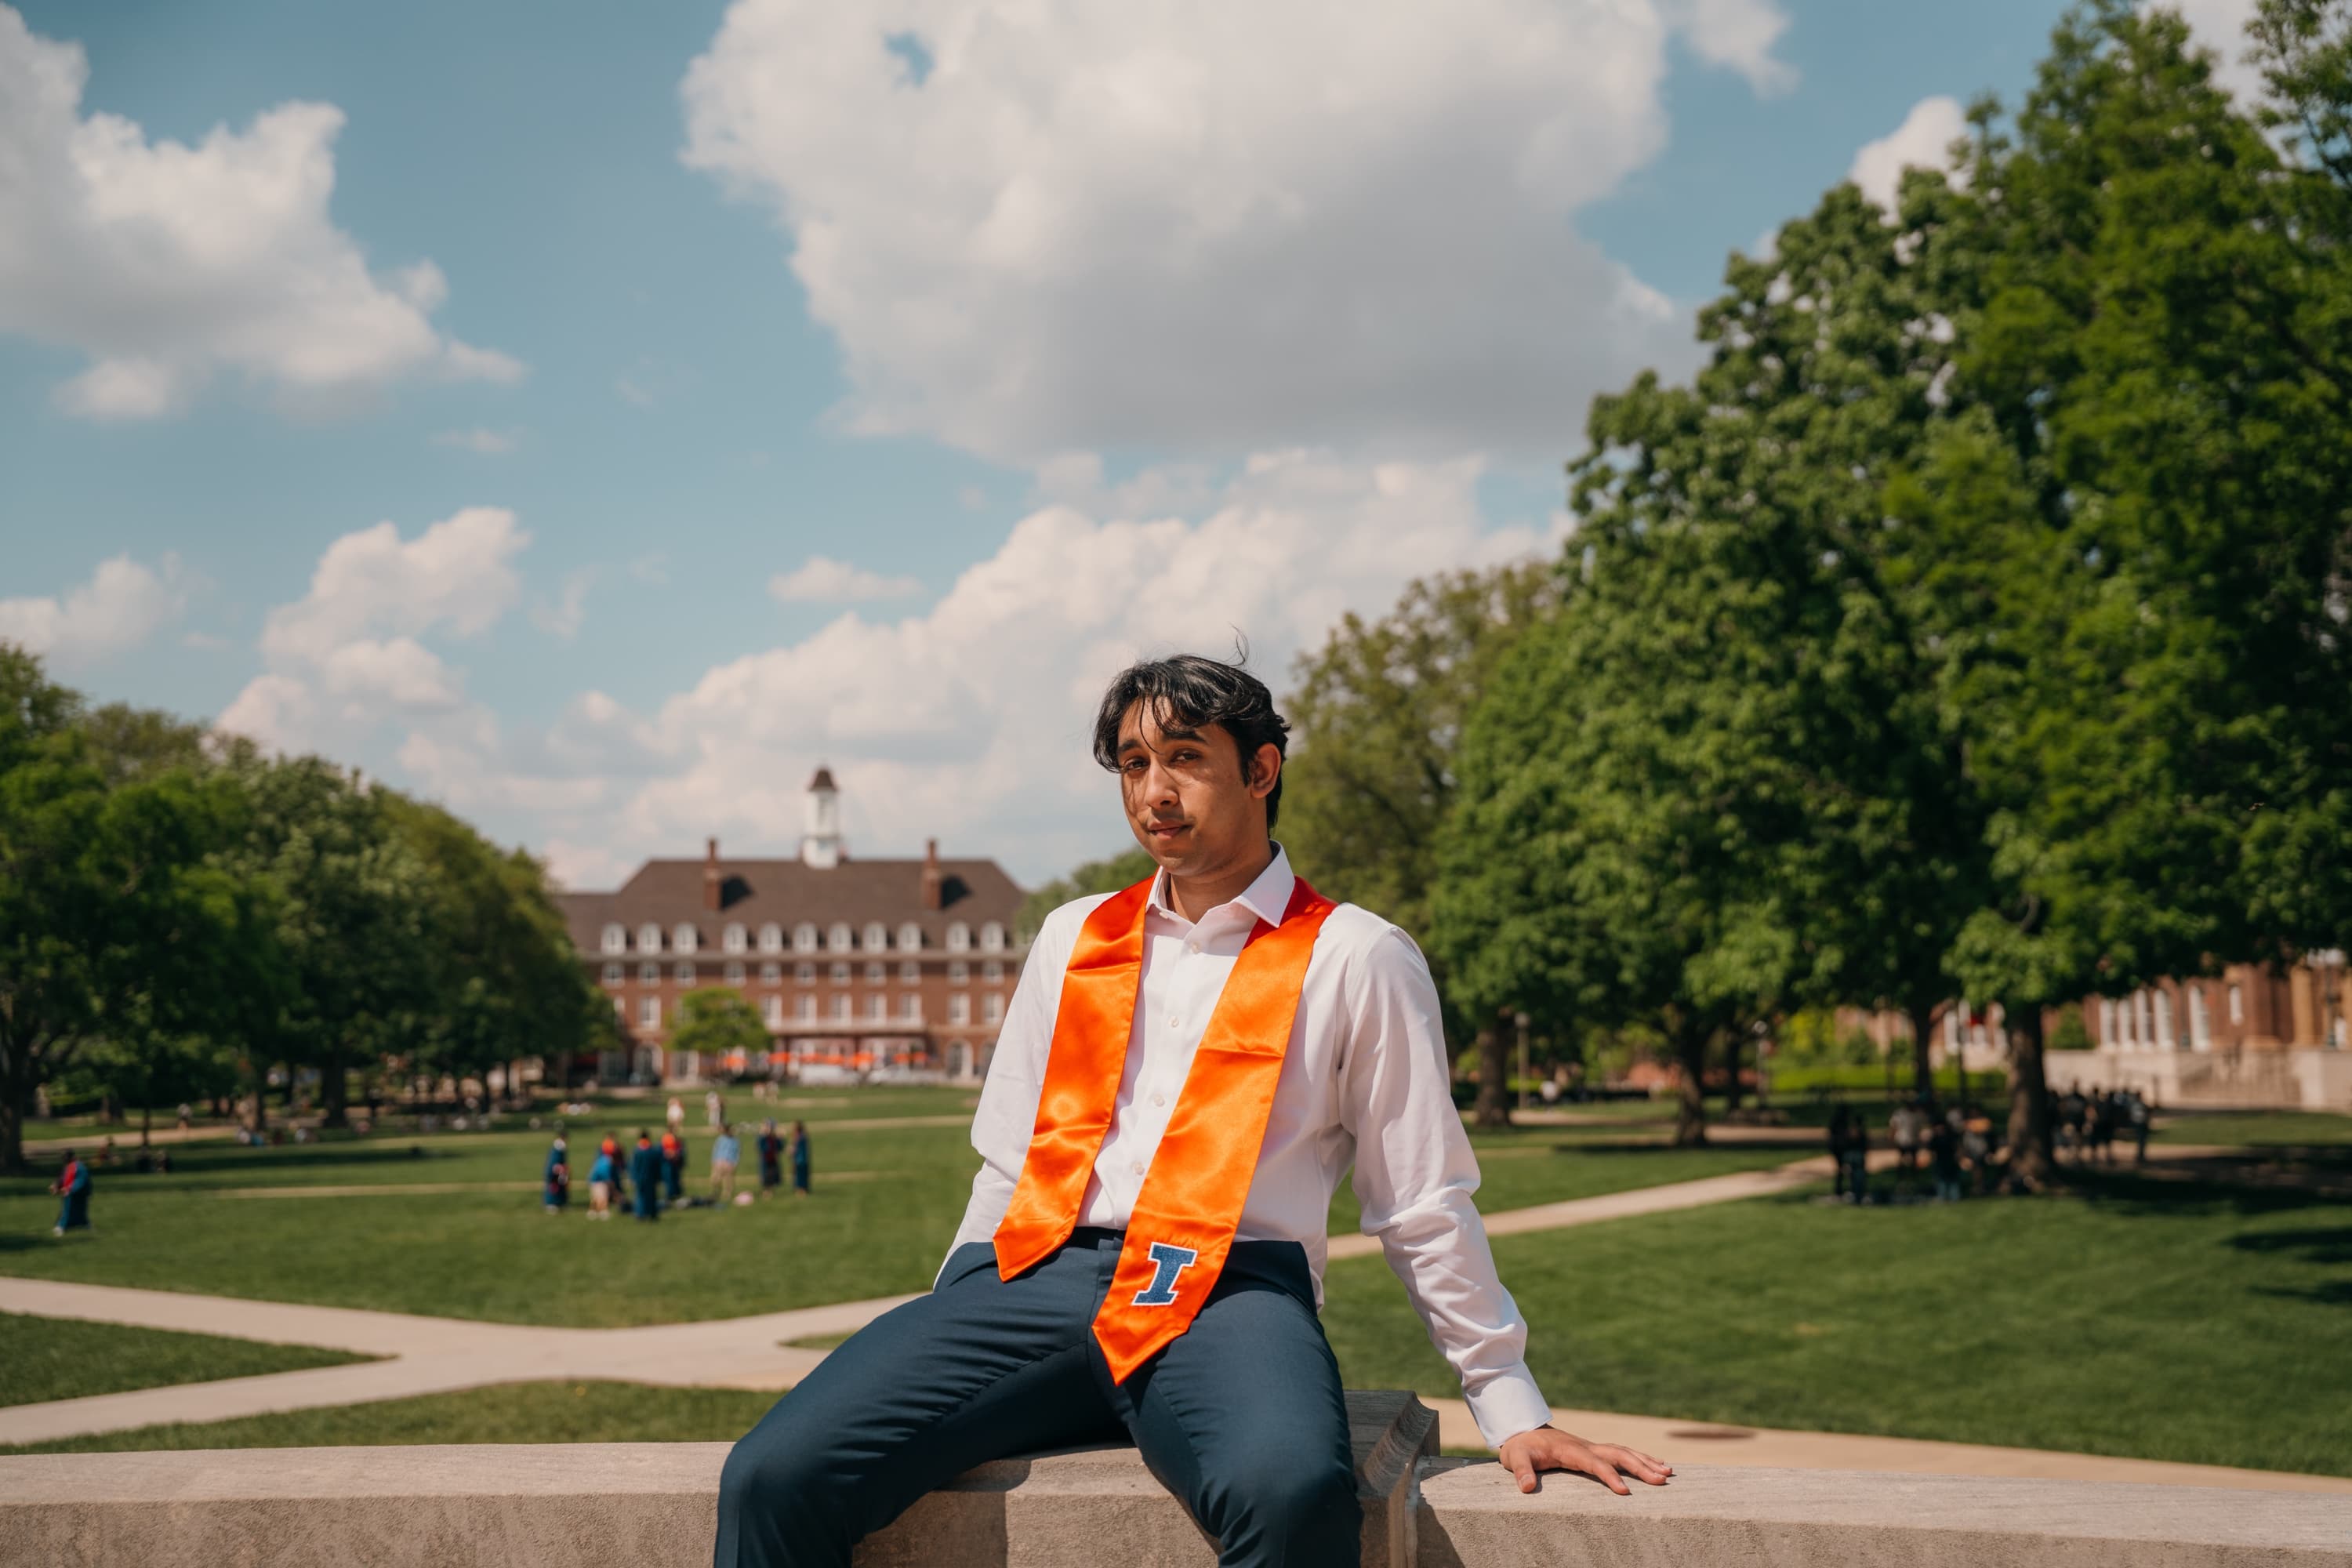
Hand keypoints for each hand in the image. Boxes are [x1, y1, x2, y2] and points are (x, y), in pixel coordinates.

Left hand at [1495, 1425, 1672, 1495]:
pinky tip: (1655, 1464)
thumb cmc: (1520, 1448)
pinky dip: (1639, 1458)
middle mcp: (1585, 1446)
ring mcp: (1591, 1447)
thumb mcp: (1515, 1458)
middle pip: (1618, 1454)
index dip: (1609, 1476)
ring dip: (1645, 1461)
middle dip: (1640, 1466)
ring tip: (1668, 1472)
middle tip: (1663, 1479)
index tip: (1625, 1491)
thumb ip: (1520, 1471)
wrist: (1522, 1431)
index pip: (1594, 1463)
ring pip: (1623, 1452)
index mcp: (1570, 1450)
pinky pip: (1621, 1453)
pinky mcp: (1594, 1451)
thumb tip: (1526, 1487)